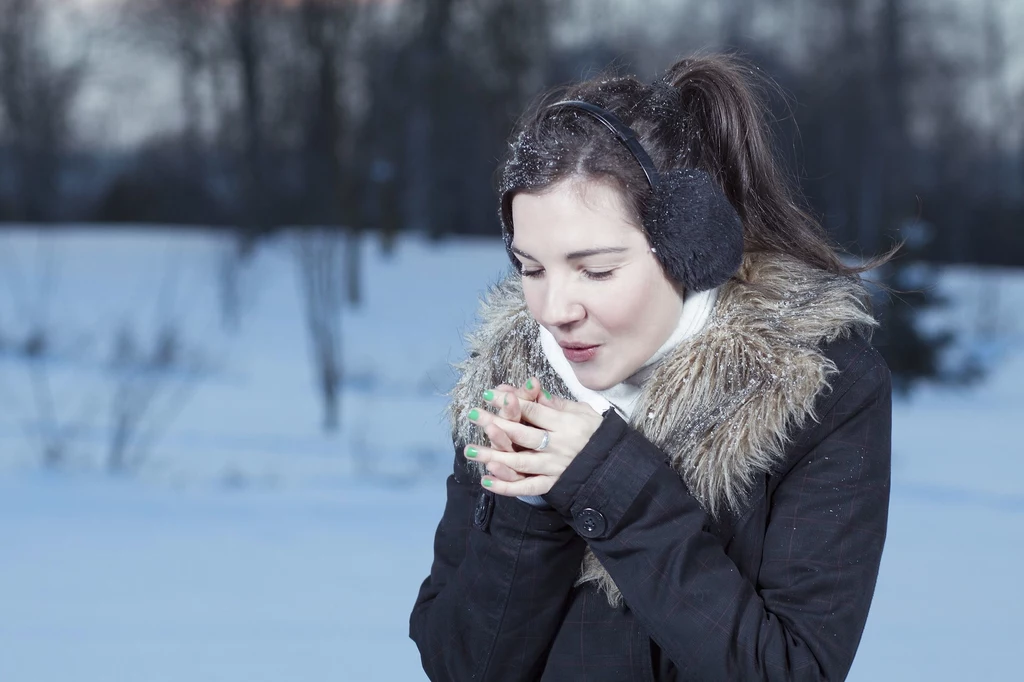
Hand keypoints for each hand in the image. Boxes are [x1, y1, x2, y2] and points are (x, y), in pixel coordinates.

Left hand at [464, 377, 602, 495]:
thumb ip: (557, 404)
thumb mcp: (584, 412)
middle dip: (494, 423)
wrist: (617, 467)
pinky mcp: (554, 484)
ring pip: (519, 462)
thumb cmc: (598, 435)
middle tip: (473, 415)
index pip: (533, 410)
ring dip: (493, 456)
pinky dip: (507, 487)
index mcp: (566, 424)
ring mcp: (554, 467)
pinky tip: (486, 481)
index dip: (510, 402)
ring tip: (470, 450)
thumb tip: (534, 390)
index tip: (489, 394)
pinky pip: (528, 487)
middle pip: (521, 433)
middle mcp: (558, 445)